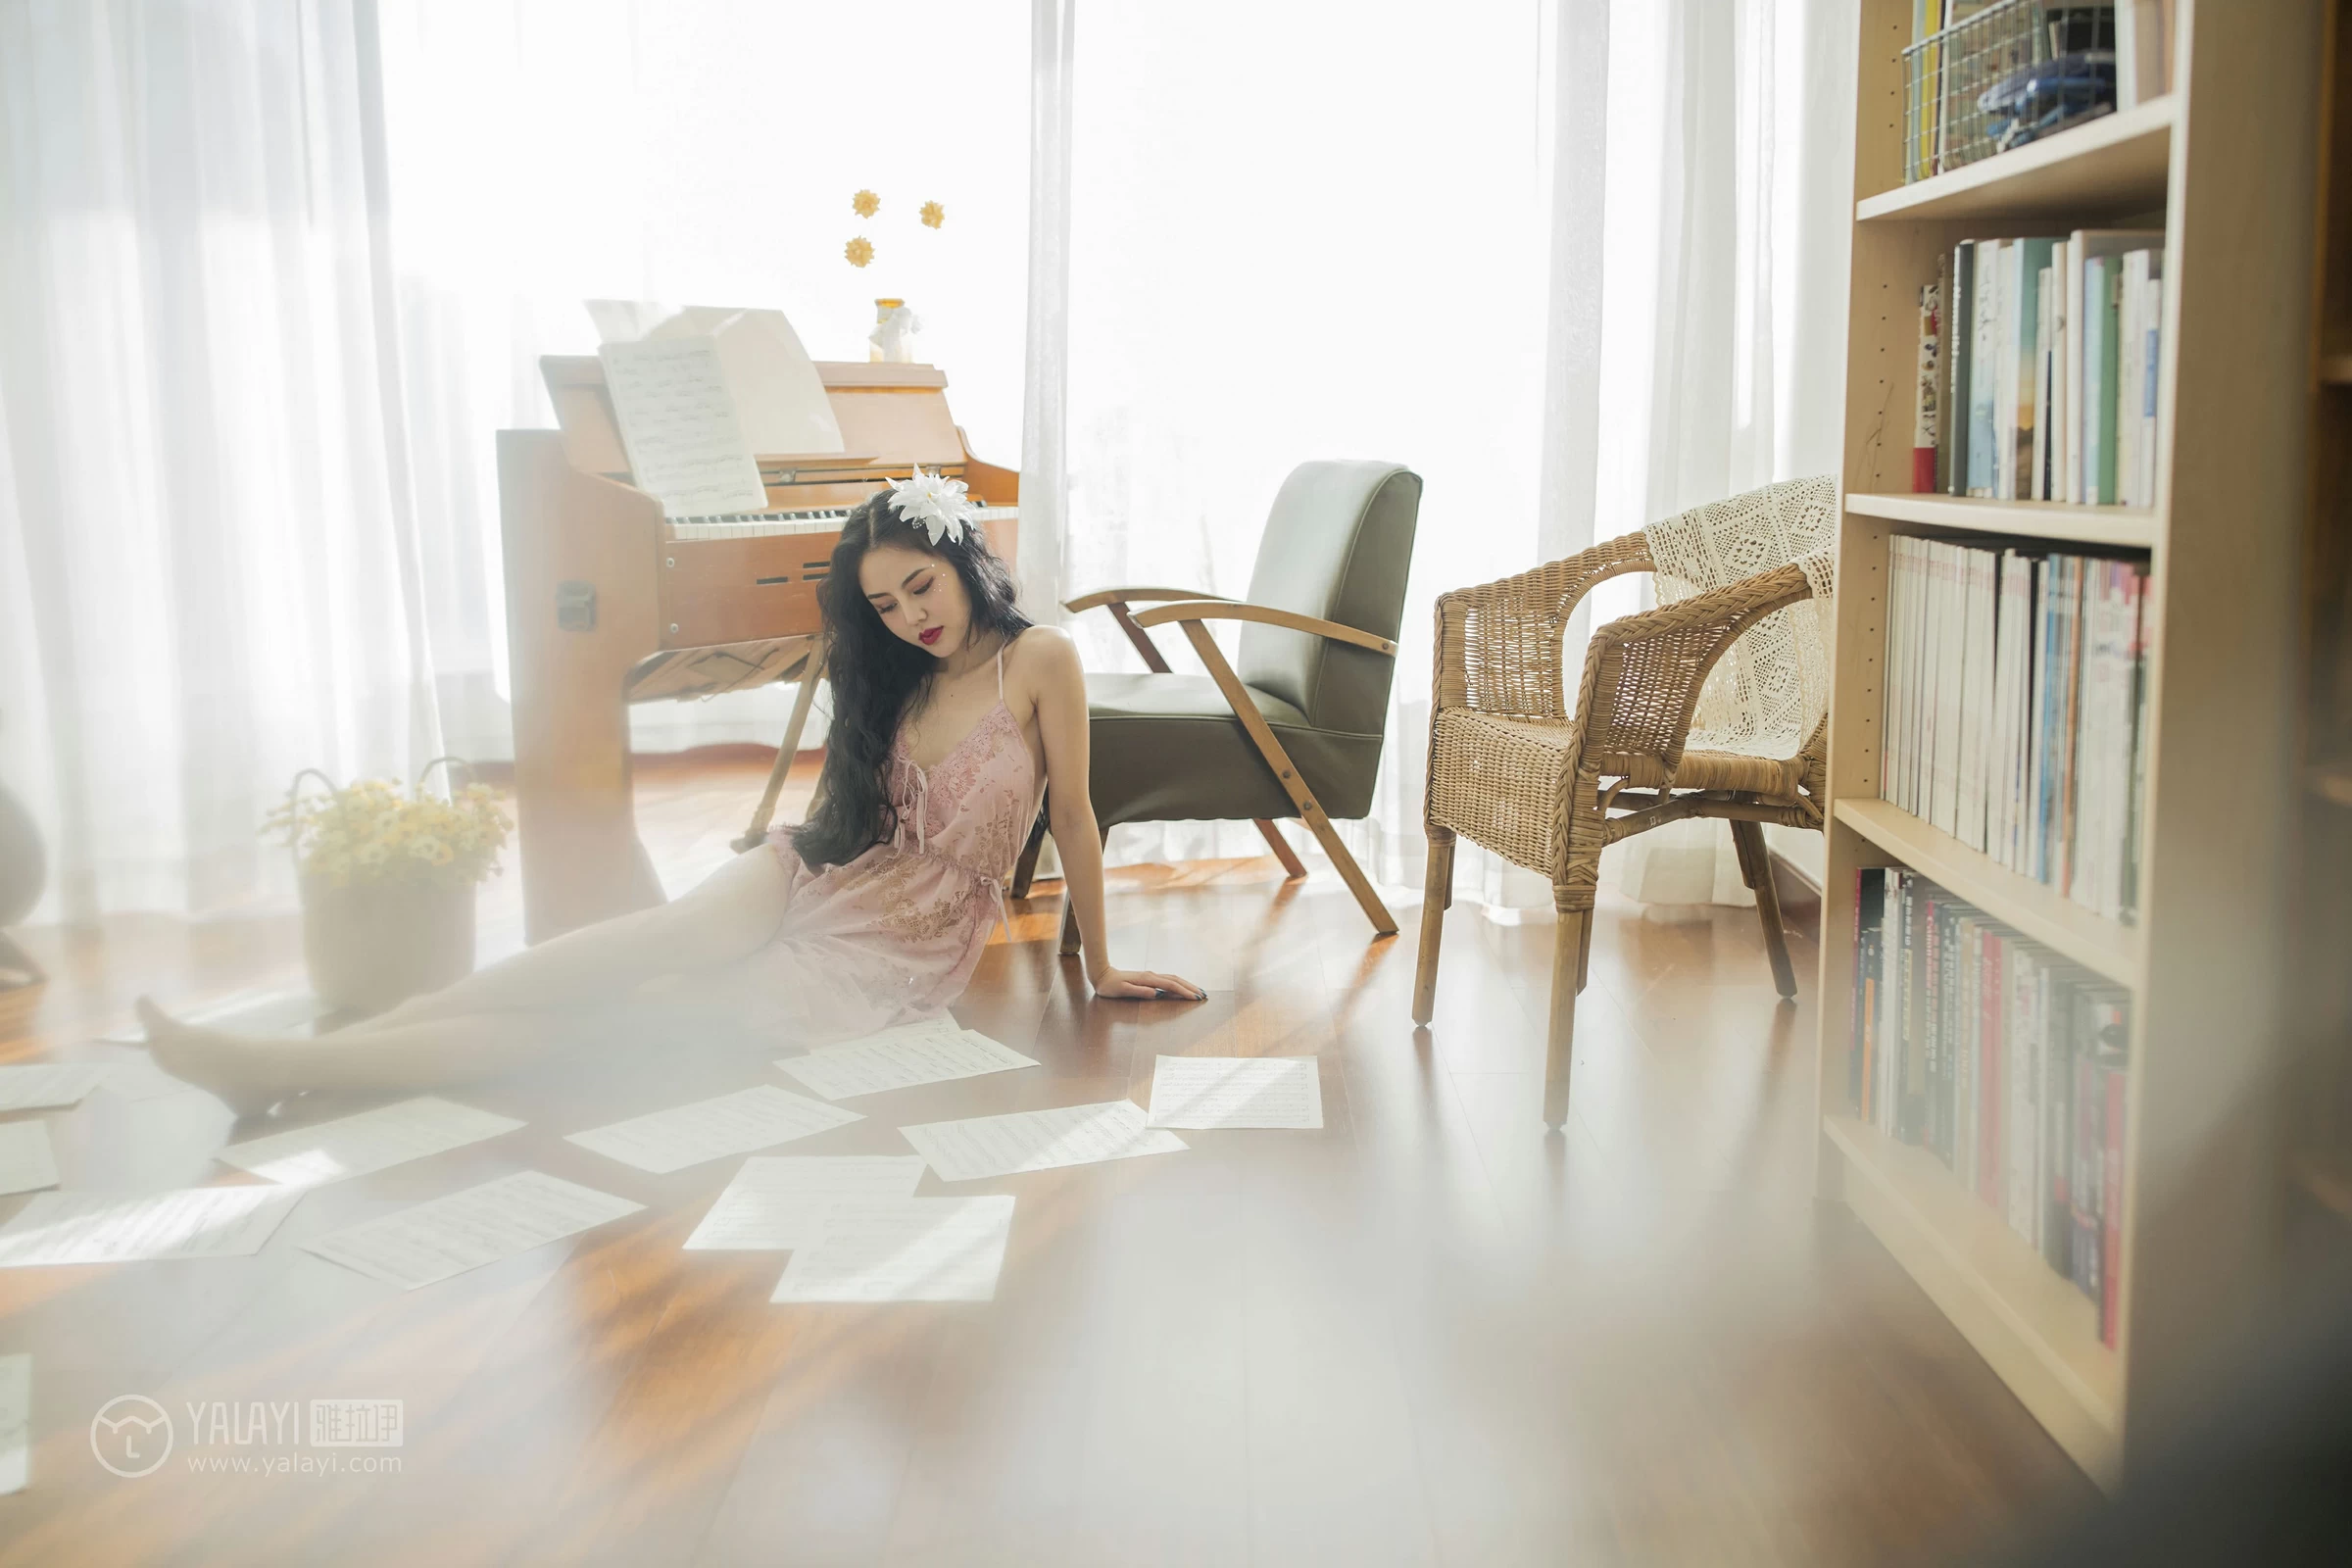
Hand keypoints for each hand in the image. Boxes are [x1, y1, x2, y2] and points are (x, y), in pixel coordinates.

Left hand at [1089, 966, 1205, 1000]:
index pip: (1170, 985)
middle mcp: (1152, 976)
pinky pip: (1168, 980)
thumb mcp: (1122, 990)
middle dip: (1190, 987)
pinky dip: (1178, 984)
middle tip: (1203, 995)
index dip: (1184, 991)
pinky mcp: (1149, 978)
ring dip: (1186, 985)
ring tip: (1198, 991)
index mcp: (1147, 979)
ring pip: (1173, 979)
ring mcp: (1151, 976)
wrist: (1102, 975)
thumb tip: (1156, 994)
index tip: (1195, 998)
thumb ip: (1139, 991)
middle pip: (1176, 980)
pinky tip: (1182, 988)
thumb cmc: (1110, 986)